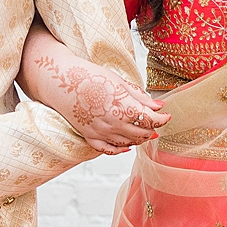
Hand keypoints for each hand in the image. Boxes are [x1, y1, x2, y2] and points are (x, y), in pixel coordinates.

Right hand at [32, 48, 169, 153]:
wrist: (60, 80)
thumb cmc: (89, 76)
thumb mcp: (119, 82)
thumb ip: (139, 96)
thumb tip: (158, 106)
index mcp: (123, 107)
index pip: (150, 120)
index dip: (162, 119)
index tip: (166, 115)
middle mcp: (113, 123)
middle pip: (141, 134)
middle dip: (152, 129)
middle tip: (156, 122)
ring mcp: (100, 132)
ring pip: (127, 143)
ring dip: (139, 139)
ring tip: (144, 131)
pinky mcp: (89, 135)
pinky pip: (107, 149)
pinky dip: (119, 149)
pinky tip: (126, 145)